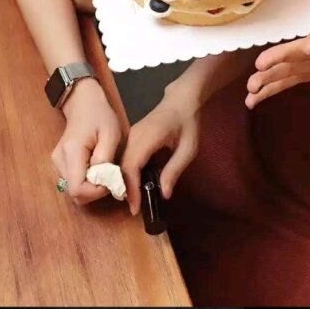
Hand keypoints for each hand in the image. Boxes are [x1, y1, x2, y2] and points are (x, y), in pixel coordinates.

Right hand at [51, 80, 122, 205]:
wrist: (83, 103)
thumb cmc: (99, 116)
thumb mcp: (110, 134)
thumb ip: (105, 160)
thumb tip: (103, 182)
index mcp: (72, 153)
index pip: (77, 189)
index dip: (96, 192)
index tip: (110, 180)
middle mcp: (59, 161)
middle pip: (75, 193)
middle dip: (95, 190)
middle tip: (110, 175)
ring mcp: (57, 163)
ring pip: (74, 189)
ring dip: (91, 186)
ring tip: (104, 169)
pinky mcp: (60, 164)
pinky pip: (73, 181)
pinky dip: (86, 181)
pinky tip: (96, 168)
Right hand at [122, 87, 200, 215]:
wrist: (182, 100)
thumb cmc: (188, 123)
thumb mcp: (188, 149)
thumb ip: (174, 170)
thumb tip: (164, 194)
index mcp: (147, 138)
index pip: (131, 168)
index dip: (131, 189)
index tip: (135, 208)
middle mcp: (133, 137)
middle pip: (122, 167)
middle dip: (126, 189)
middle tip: (134, 209)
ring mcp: (131, 136)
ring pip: (121, 163)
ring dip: (125, 182)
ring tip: (134, 200)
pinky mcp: (132, 137)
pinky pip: (125, 158)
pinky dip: (127, 173)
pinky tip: (135, 185)